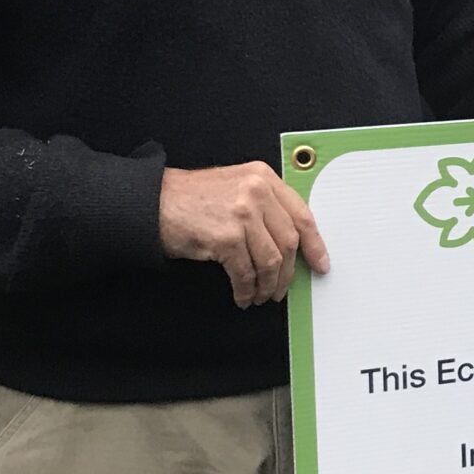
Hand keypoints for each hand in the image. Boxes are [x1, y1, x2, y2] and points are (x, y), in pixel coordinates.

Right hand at [157, 164, 328, 307]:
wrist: (152, 203)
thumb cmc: (192, 200)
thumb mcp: (236, 188)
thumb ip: (265, 207)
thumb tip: (290, 244)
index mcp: (263, 177)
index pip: (302, 215)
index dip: (315, 245)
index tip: (321, 264)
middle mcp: (256, 191)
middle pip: (289, 242)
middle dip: (287, 273)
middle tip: (280, 289)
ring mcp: (242, 213)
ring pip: (271, 261)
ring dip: (267, 285)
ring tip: (260, 295)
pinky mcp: (225, 237)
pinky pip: (246, 273)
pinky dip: (246, 290)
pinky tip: (242, 296)